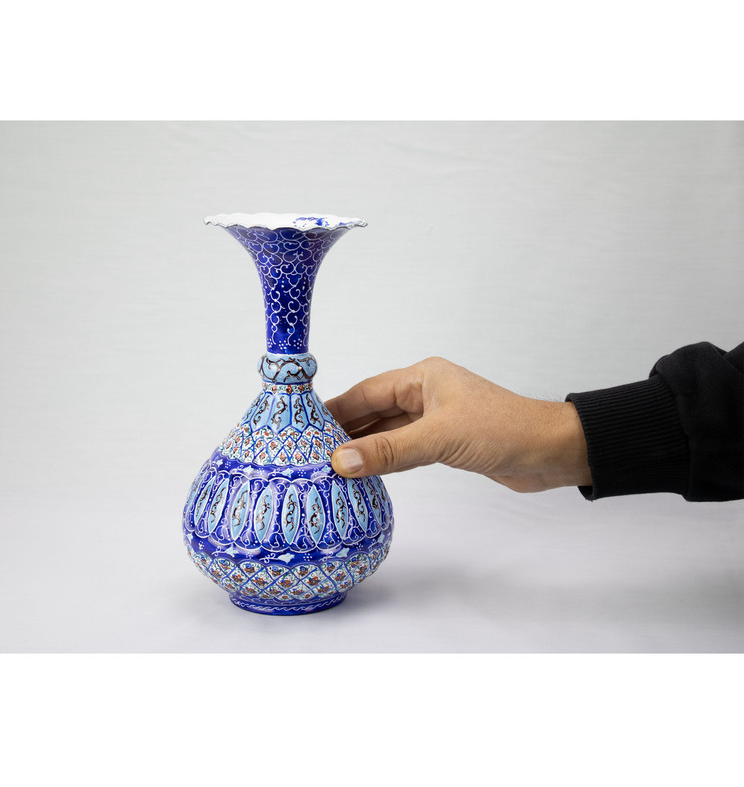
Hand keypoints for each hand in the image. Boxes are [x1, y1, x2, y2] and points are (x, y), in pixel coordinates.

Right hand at [326, 357, 591, 492]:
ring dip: (362, 447)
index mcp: (422, 378)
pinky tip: (363, 472)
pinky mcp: (444, 442)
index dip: (334, 409)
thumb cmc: (501, 431)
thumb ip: (388, 450)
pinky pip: (404, 449)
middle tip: (307, 452)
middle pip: (373, 411)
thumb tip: (338, 462)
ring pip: (387, 432)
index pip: (365, 392)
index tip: (300, 426)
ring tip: (327, 465)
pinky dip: (384, 460)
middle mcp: (424, 394)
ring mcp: (434, 419)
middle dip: (343, 431)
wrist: (550, 452)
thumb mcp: (439, 438)